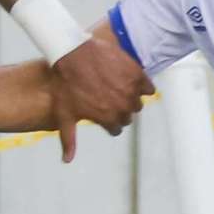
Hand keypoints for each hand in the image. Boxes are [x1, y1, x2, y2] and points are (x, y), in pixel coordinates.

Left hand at [49, 40, 152, 161]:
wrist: (71, 52)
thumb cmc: (64, 84)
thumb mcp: (64, 114)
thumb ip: (69, 139)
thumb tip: (67, 161)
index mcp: (107, 119)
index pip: (116, 129)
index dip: (108, 122)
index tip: (101, 112)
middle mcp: (123, 107)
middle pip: (127, 116)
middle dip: (118, 110)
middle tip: (106, 98)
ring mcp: (131, 90)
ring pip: (138, 103)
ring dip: (129, 99)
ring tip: (115, 89)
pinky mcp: (137, 73)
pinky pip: (149, 87)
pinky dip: (142, 86)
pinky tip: (130, 81)